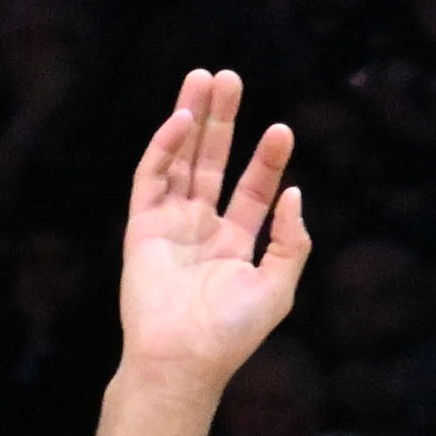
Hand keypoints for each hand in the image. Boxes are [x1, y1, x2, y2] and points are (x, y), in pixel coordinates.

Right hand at [109, 72, 310, 389]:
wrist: (184, 357)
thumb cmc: (232, 332)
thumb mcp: (278, 287)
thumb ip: (291, 240)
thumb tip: (294, 193)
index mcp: (235, 245)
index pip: (252, 190)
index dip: (266, 159)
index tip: (282, 129)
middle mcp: (201, 228)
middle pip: (212, 161)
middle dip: (222, 121)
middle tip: (230, 79)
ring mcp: (170, 223)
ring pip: (181, 159)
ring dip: (192, 119)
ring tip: (205, 78)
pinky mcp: (141, 224)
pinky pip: (152, 175)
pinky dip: (165, 146)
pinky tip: (183, 120)